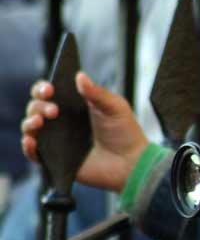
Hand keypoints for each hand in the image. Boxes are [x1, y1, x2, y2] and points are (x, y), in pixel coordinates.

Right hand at [21, 72, 148, 192]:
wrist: (132, 163)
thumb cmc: (125, 133)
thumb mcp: (115, 108)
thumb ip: (97, 93)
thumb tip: (80, 76)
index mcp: (72, 106)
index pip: (48, 93)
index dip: (43, 89)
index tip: (49, 89)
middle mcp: (60, 122)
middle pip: (35, 108)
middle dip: (38, 106)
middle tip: (54, 110)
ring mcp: (56, 141)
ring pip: (30, 128)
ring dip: (29, 122)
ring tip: (40, 122)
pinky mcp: (55, 160)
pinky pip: (34, 154)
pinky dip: (28, 148)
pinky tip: (31, 141)